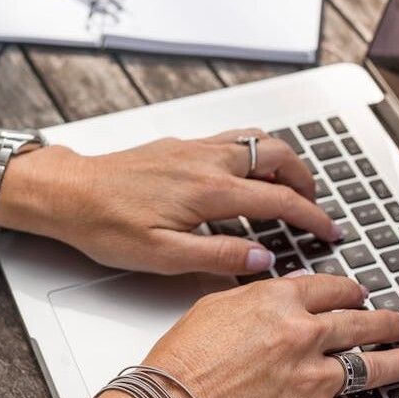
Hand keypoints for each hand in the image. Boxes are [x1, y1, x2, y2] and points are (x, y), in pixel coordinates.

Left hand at [0, 129, 338, 274]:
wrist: (69, 193)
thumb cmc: (105, 224)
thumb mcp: (162, 256)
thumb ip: (218, 257)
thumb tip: (262, 259)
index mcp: (208, 190)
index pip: (279, 200)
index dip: (312, 217)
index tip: (330, 230)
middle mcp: (207, 160)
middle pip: (278, 156)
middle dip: (306, 180)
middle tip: (314, 207)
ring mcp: (194, 147)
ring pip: (257, 140)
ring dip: (283, 161)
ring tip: (290, 187)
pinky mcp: (180, 144)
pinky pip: (233, 138)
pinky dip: (256, 151)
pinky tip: (248, 173)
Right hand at [138, 273, 398, 397]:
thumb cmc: (183, 358)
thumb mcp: (214, 305)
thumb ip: (256, 296)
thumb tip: (282, 292)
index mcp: (279, 302)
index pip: (330, 289)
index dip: (349, 291)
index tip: (356, 294)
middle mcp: (303, 335)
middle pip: (360, 323)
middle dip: (387, 322)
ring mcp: (312, 378)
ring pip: (374, 366)